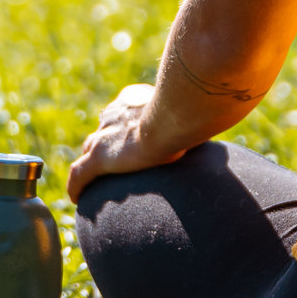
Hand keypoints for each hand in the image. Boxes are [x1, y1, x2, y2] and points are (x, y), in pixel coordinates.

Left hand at [66, 83, 187, 200]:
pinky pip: (79, 174)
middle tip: (113, 159)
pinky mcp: (99, 157)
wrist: (173, 116)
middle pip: (103, 130)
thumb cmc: (190, 112)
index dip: (122, 125)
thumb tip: (220, 140)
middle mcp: (114, 113)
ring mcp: (105, 136)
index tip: (128, 135)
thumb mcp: (191, 114)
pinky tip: (76, 198)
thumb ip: (196, 124)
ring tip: (94, 180)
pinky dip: (76, 185)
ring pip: (89, 150)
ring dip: (91, 162)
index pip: (121, 112)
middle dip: (105, 142)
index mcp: (133, 99)